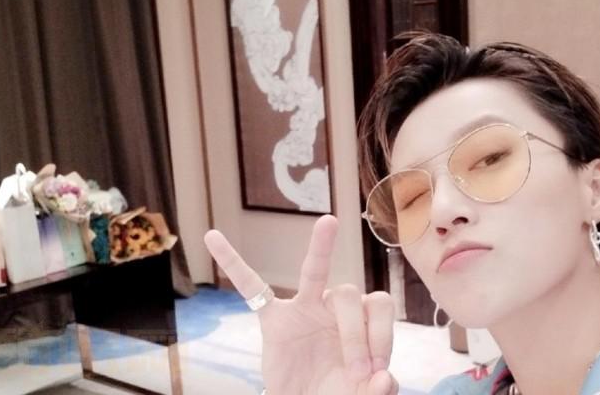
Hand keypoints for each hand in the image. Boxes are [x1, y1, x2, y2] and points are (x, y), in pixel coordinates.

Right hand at [204, 215, 398, 394]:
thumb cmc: (336, 392)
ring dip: (322, 255)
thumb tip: (385, 380)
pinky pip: (251, 287)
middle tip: (358, 370)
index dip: (382, 334)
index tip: (377, 372)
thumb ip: (377, 389)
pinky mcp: (273, 320)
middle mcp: (334, 307)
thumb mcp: (361, 393)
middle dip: (358, 334)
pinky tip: (214, 238)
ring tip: (329, 222)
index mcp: (360, 319)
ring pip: (314, 273)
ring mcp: (303, 309)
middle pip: (349, 292)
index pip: (378, 305)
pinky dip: (232, 262)